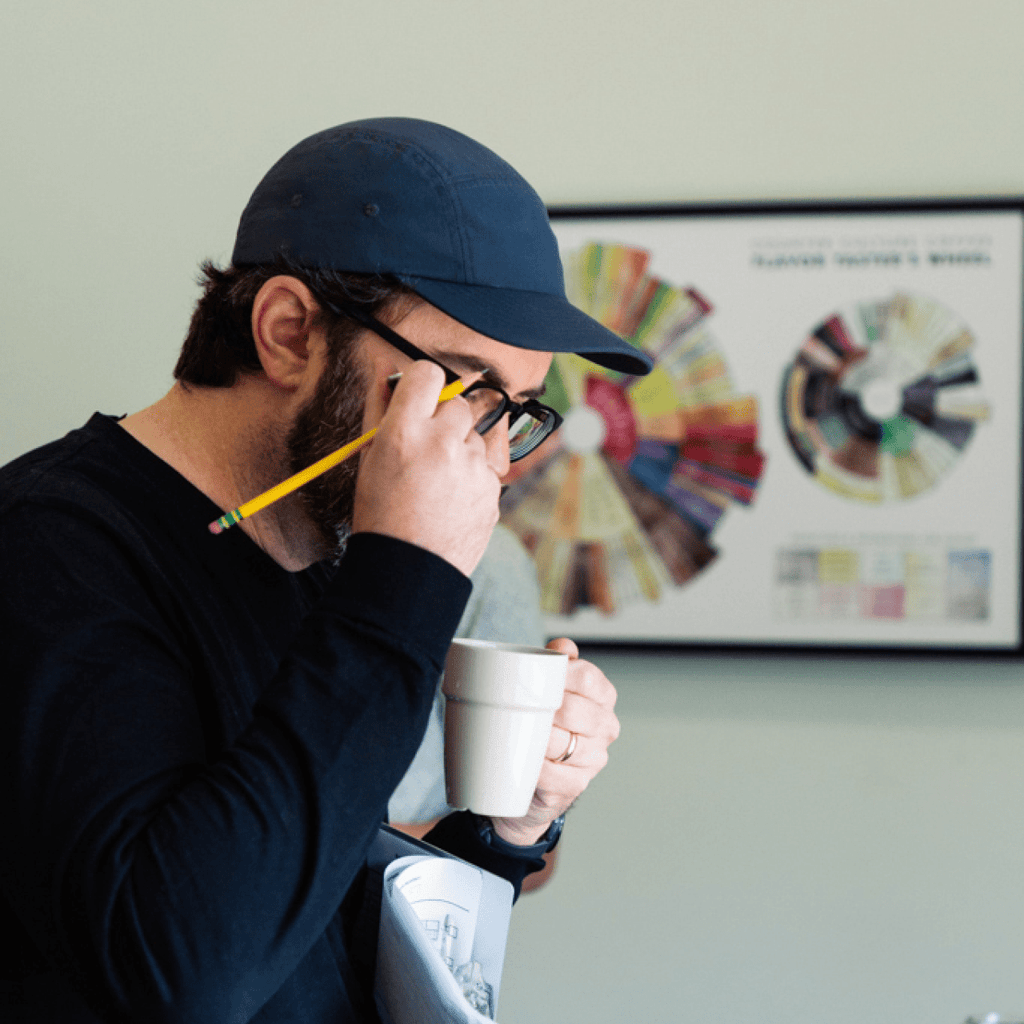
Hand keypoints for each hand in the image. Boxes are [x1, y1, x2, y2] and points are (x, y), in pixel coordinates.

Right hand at [352, 361, 500, 576]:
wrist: (408, 568)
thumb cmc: (381, 512)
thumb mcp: (369, 458)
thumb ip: (380, 409)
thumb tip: (387, 369)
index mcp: (405, 431)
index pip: (427, 373)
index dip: (422, 384)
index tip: (420, 397)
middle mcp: (443, 443)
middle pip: (457, 404)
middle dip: (444, 420)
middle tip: (426, 449)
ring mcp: (473, 467)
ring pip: (475, 436)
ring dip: (460, 449)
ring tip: (437, 482)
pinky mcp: (492, 488)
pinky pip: (486, 467)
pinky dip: (472, 477)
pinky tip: (451, 499)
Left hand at [490, 637, 619, 845]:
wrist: (537, 774)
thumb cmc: (545, 722)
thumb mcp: (550, 688)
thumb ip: (555, 662)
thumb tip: (562, 645)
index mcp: (603, 696)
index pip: (587, 677)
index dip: (559, 676)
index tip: (533, 678)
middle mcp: (606, 726)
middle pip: (575, 710)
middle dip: (543, 708)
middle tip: (517, 706)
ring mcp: (595, 757)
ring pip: (562, 743)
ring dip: (536, 738)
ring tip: (516, 732)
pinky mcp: (577, 784)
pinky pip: (553, 774)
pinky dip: (534, 768)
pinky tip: (523, 760)